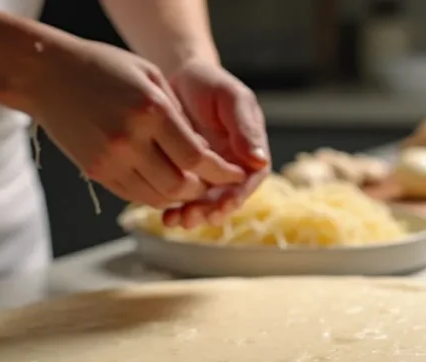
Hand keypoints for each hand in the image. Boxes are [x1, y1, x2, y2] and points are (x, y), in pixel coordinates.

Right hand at [24, 39, 245, 209]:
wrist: (45, 74)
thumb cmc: (101, 67)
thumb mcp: (150, 77)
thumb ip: (178, 115)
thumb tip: (203, 151)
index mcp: (151, 112)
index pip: (197, 158)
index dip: (220, 172)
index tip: (233, 174)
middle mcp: (130, 140)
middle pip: (180, 185)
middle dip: (202, 189)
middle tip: (211, 183)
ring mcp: (111, 159)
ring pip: (158, 196)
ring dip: (179, 196)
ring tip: (189, 186)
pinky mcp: (96, 171)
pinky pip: (134, 195)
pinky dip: (154, 196)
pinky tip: (162, 185)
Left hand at [162, 60, 270, 228]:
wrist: (178, 77)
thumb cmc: (209, 82)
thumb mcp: (231, 98)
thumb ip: (245, 128)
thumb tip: (259, 160)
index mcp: (249, 150)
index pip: (250, 180)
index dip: (238, 195)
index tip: (225, 204)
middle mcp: (232, 166)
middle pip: (227, 198)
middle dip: (212, 211)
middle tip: (194, 216)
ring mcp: (208, 173)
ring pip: (206, 203)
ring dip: (194, 214)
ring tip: (177, 219)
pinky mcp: (185, 174)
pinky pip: (184, 197)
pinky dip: (176, 207)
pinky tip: (166, 214)